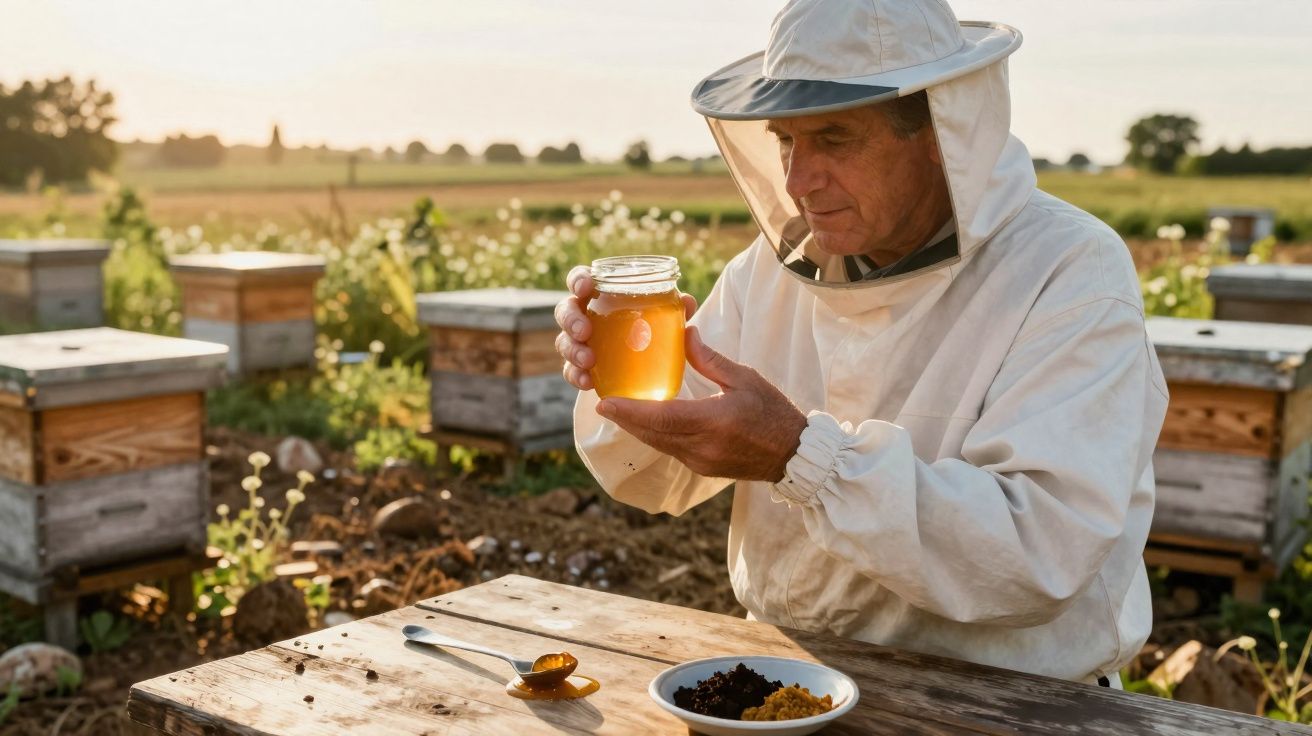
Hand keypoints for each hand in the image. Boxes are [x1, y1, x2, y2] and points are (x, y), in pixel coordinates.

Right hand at [553, 265, 696, 390]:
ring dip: (572, 350)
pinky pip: (572, 371)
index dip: (578, 279)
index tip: (586, 287)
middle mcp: (586, 315)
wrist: (653, 363)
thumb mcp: (669, 319)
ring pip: (564, 342)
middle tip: (585, 331)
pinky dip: (576, 376)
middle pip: (566, 310)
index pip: (582, 279)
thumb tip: (686, 301)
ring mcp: (581, 342)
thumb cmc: (655, 329)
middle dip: (571, 319)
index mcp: (601, 295)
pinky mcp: (583, 367)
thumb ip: (677, 310)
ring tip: (589, 360)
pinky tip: (588, 382)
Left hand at [596, 326, 807, 481]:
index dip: (631, 411)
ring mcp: (701, 461)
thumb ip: (711, 359)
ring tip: (617, 411)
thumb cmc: (773, 412)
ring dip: (637, 429)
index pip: (662, 417)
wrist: (793, 454)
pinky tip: (645, 423)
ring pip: (658, 444)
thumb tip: (685, 332)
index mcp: (714, 421)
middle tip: (603, 404)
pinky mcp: (702, 468)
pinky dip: (654, 436)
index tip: (606, 402)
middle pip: (652, 434)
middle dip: (625, 419)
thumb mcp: (745, 379)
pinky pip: (670, 450)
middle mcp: (702, 446)